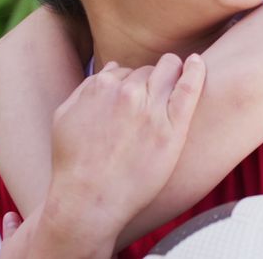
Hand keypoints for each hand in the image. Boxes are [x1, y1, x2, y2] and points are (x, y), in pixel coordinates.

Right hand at [40, 53, 206, 250]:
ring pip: (169, 70)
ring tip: (173, 87)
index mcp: (101, 86)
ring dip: (171, 73)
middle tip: (151, 101)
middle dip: (149, 80)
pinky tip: (197, 62)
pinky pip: (189, 87)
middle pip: (148, 70)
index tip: (133, 101)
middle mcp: (127, 92)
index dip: (129, 85)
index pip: (125, 70)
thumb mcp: (65, 116)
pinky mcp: (172, 129)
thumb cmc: (73, 162)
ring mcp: (151, 109)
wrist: (89, 199)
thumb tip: (112, 68)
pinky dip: (195, 70)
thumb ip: (86, 88)